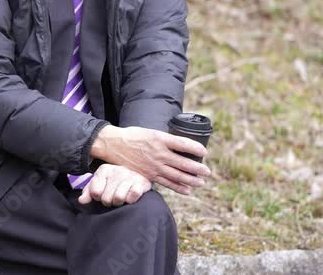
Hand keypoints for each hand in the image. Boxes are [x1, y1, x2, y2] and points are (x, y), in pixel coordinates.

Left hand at [77, 164, 150, 206]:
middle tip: (112, 197)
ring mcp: (130, 176)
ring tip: (120, 198)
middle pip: (106, 198)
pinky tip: (129, 197)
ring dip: (119, 202)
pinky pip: (133, 196)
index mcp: (104, 170)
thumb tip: (82, 201)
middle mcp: (117, 170)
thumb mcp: (99, 184)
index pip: (95, 192)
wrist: (136, 174)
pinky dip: (130, 200)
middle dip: (109, 202)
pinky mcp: (141, 182)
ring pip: (119, 198)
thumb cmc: (113, 182)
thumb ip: (88, 192)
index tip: (102, 194)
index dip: (98, 197)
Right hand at [89, 125, 210, 195]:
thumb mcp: (151, 132)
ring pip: (176, 175)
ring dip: (191, 180)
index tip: (204, 152)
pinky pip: (166, 183)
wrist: (114, 144)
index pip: (183, 144)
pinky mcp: (148, 175)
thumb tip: (181, 145)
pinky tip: (187, 190)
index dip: (195, 148)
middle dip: (197, 168)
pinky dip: (178, 187)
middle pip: (182, 162)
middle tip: (207, 172)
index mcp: (160, 139)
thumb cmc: (134, 136)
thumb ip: (165, 140)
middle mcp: (159, 153)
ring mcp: (154, 166)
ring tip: (201, 182)